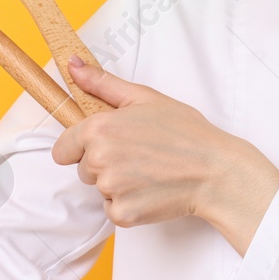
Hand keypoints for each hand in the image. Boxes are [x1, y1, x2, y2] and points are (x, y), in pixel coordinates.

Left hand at [51, 58, 278, 254]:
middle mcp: (99, 160)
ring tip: (149, 172)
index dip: (82, 147)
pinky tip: (152, 191)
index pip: (63, 149)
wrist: (215, 170)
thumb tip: (73, 65)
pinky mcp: (124, 214)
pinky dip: (129, 205)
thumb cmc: (185, 132)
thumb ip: (103, 83)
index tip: (106, 146)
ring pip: (100, 189)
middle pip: (84, 169)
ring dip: (118, 184)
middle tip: (140, 155)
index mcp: (98, 129)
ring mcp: (111, 189)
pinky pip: (114, 210)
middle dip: (105, 164)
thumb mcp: (144, 98)